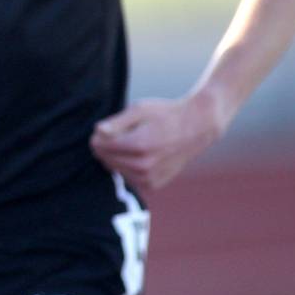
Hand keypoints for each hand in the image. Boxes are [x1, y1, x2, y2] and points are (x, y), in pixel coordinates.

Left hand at [90, 94, 224, 193]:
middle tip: (116, 134)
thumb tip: (97, 131)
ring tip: (131, 142)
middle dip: (104, 146)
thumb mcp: (139, 109)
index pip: (100, 146)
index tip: (103, 129)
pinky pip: (128, 177)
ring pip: (115, 169)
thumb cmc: (165, 115)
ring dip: (115, 157)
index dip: (98, 136)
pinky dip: (127, 167)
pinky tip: (138, 155)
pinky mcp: (153, 185)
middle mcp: (144, 166)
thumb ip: (116, 122)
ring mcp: (149, 178)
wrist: (196, 128)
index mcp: (138, 145)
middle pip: (105, 158)